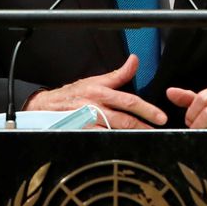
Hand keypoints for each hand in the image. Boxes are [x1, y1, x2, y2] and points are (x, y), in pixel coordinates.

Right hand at [24, 55, 167, 128]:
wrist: (46, 106)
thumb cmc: (73, 94)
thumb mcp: (96, 80)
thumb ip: (118, 74)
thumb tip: (134, 61)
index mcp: (100, 91)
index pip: (128, 100)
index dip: (146, 109)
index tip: (160, 117)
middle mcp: (95, 106)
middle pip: (123, 119)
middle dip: (142, 126)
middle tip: (157, 131)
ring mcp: (87, 121)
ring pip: (113, 131)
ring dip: (129, 136)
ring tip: (144, 139)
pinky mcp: (81, 132)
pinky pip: (100, 138)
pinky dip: (112, 142)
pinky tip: (123, 145)